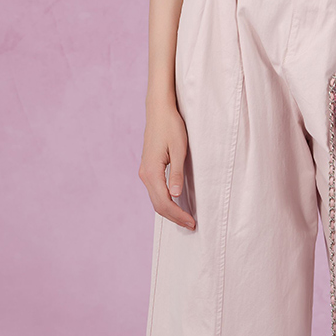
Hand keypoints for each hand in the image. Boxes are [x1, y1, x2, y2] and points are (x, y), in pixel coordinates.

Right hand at [139, 100, 195, 228]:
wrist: (158, 110)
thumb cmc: (171, 126)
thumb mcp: (178, 149)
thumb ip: (177, 173)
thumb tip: (175, 195)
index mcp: (152, 172)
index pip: (164, 202)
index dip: (178, 215)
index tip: (191, 222)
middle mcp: (145, 174)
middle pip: (158, 205)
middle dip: (174, 217)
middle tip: (191, 224)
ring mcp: (144, 171)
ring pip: (155, 199)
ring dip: (169, 210)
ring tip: (185, 217)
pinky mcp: (148, 168)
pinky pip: (155, 190)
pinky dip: (165, 200)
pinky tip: (175, 202)